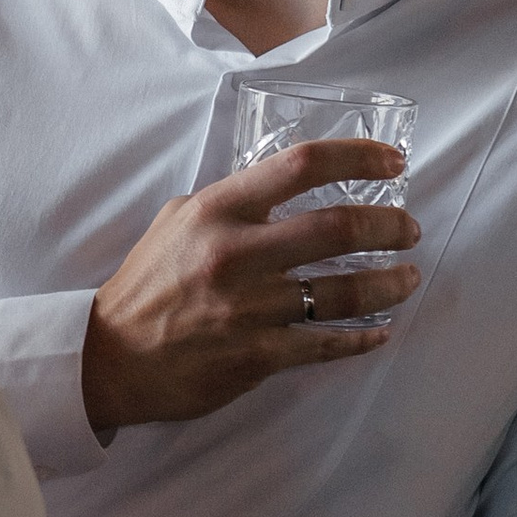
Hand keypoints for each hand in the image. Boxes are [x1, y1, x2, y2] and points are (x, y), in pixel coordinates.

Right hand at [79, 140, 417, 431]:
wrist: (109, 358)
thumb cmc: (146, 285)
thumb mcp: (177, 221)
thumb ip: (231, 201)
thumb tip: (283, 182)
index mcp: (218, 211)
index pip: (302, 166)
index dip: (358, 157)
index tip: (394, 163)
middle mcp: (235, 254)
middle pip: (339, 227)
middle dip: (389, 225)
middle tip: (408, 229)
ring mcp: (248, 308)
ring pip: (344, 291)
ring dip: (390, 283)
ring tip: (407, 277)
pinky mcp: (255, 356)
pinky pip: (326, 343)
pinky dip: (362, 338)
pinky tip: (379, 331)